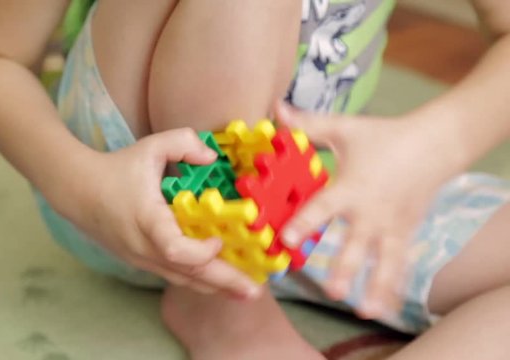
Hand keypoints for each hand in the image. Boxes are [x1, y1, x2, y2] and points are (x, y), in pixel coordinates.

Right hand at [52, 128, 260, 298]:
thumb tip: (212, 159)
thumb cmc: (116, 168)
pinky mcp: (141, 262)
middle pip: (187, 274)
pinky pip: (174, 276)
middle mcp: (144, 246)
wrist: (78, 191)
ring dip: (214, 287)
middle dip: (223, 283)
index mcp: (147, 219)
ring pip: (182, 280)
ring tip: (245, 292)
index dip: (200, 252)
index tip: (218, 240)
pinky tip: (220, 282)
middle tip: (254, 291)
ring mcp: (142, 258)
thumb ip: (183, 142)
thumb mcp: (150, 146)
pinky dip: (199, 280)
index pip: (174, 249)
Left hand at [275, 101, 458, 317]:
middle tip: (332, 291)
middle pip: (355, 245)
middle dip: (343, 268)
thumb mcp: (344, 129)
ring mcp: (391, 226)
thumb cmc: (384, 136)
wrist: (435, 144)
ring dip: (375, 286)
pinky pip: (399, 263)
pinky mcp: (405, 233)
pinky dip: (394, 285)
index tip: (286, 240)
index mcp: (350, 188)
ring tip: (365, 310)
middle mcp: (370, 213)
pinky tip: (385, 306)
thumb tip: (275, 109)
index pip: (322, 209)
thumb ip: (308, 124)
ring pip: (383, 262)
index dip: (304, 224)